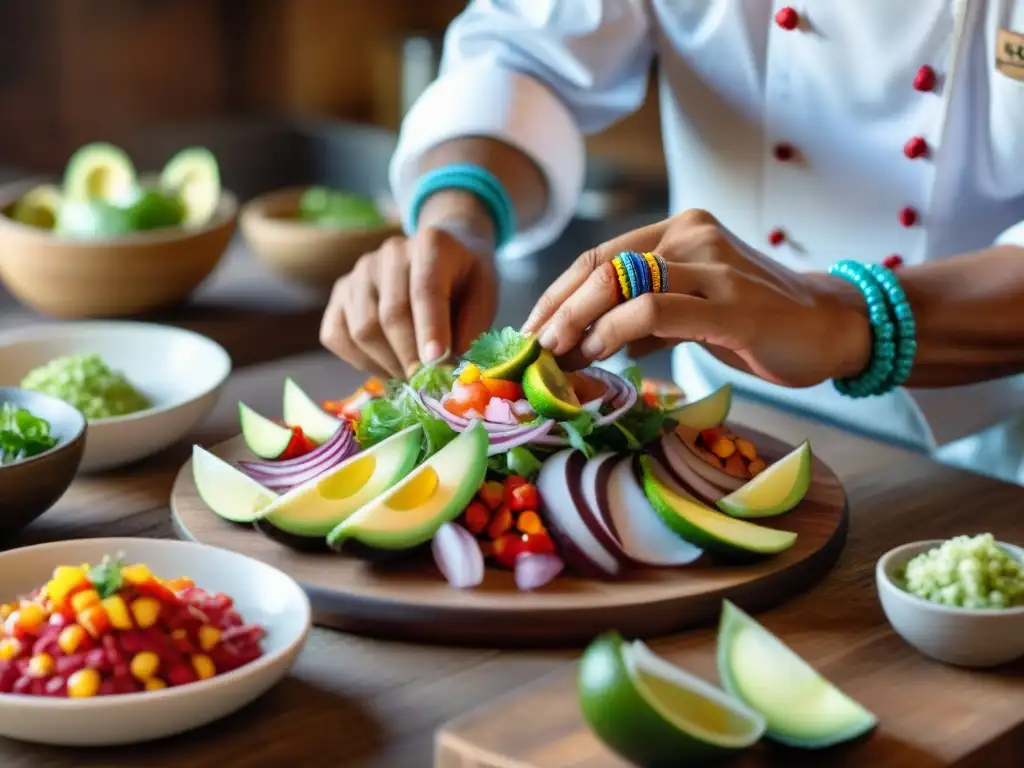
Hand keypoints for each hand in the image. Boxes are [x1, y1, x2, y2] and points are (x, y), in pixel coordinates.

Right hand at [320, 226, 497, 377]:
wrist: (441, 253)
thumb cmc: (465, 279)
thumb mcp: (485, 294)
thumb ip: (473, 325)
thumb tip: (448, 364)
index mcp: (431, 245)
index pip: (424, 290)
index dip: (430, 329)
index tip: (437, 363)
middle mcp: (389, 253)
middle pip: (390, 315)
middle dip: (410, 358)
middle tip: (428, 384)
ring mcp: (359, 272)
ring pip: (362, 330)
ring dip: (388, 364)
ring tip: (412, 376)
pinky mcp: (340, 293)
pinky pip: (336, 335)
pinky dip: (360, 362)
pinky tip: (387, 367)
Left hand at [522, 209, 871, 387]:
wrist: (833, 325)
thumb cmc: (758, 320)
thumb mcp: (692, 311)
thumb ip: (647, 314)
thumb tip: (591, 340)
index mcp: (680, 231)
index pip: (600, 257)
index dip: (557, 294)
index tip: (530, 330)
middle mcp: (693, 237)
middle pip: (600, 266)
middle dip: (556, 309)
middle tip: (532, 348)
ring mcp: (713, 267)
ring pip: (620, 283)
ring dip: (576, 322)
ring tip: (556, 355)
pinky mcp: (731, 305)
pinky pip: (654, 310)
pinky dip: (614, 332)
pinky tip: (598, 354)